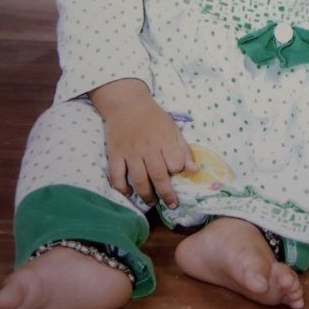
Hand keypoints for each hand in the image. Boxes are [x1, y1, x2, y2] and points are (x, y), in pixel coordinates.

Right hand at [90, 78, 196, 207]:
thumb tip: (194, 171)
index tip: (177, 174)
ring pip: (139, 180)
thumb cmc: (153, 117)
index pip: (176, 163)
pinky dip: (122, 188)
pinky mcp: (114, 154)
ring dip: (146, 195)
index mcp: (164, 139)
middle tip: (171, 204)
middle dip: (166, 194)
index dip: (178, 171)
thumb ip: (184, 149)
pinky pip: (116, 176)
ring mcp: (130, 152)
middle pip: (159, 176)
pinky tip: (129, 192)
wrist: (126, 103)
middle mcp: (147, 147)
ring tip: (152, 202)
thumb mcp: (173, 128)